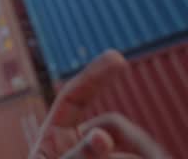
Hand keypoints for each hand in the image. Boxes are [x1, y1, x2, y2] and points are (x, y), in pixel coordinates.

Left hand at [29, 50, 168, 158]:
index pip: (74, 97)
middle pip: (115, 125)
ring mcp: (113, 155)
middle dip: (124, 141)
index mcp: (57, 137)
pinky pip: (149, 156)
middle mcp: (86, 144)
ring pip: (138, 147)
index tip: (117, 57)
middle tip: (125, 154)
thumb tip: (102, 136)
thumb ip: (77, 155)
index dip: (94, 76)